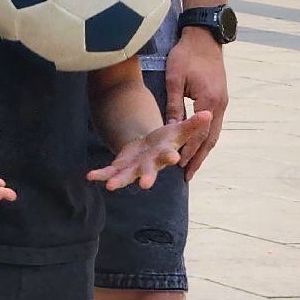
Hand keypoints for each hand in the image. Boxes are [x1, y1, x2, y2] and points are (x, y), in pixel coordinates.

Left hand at [87, 112, 211, 190]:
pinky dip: (100, 175)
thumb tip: (209, 113)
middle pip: (148, 172)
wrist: (150, 150)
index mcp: (163, 154)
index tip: (176, 159)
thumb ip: (192, 124)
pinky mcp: (120, 167)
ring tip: (111, 187)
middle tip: (145, 185)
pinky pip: (109, 172)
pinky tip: (89, 176)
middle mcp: (149, 165)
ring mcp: (133, 168)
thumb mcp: (178, 130)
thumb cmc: (166, 140)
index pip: (169, 155)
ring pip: (126, 176)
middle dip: (147, 177)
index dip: (172, 156)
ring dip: (119, 181)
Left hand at [164, 30, 227, 178]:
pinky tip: (199, 145)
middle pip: (210, 139)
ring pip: (214, 133)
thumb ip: (174, 105)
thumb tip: (169, 130)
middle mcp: (220, 105)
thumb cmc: (186, 54)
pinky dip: (207, 137)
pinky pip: (215, 124)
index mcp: (209, 101)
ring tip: (193, 166)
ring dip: (204, 150)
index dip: (188, 151)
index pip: (198, 134)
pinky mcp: (221, 98)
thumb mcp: (175, 78)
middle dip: (199, 158)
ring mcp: (223, 102)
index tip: (178, 167)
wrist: (205, 36)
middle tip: (188, 176)